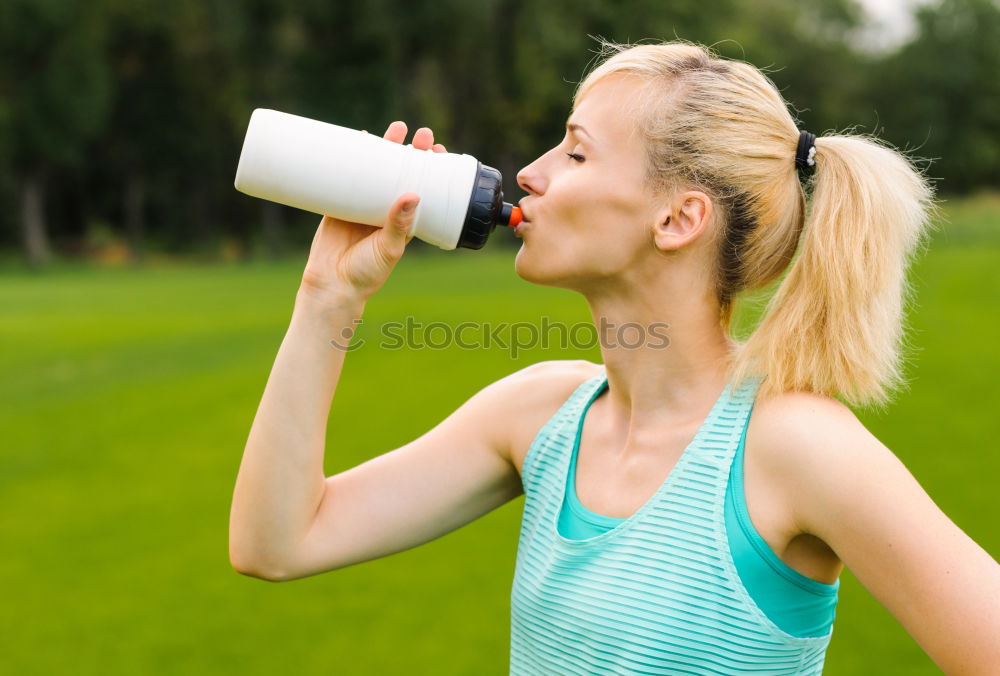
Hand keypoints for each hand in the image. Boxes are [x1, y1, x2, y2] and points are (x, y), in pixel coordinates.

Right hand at [298, 122, 447, 304]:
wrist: (332, 284)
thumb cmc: (367, 273)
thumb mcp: (389, 248)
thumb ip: (399, 224)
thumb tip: (414, 195)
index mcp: (404, 221)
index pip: (423, 188)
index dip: (431, 170)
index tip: (438, 151)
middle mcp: (386, 209)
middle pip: (403, 173)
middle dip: (413, 152)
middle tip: (423, 134)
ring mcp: (363, 204)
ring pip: (378, 170)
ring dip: (387, 148)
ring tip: (397, 128)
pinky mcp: (340, 202)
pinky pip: (348, 175)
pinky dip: (354, 157)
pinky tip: (361, 138)